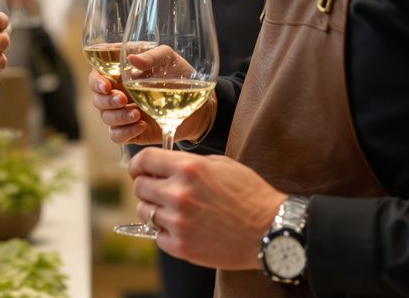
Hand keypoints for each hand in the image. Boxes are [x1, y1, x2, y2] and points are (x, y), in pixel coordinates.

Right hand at [88, 46, 215, 145]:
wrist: (198, 106)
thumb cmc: (180, 76)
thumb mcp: (168, 59)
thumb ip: (151, 56)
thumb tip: (131, 59)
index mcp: (119, 72)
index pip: (96, 76)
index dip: (96, 81)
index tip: (106, 85)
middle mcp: (117, 92)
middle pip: (97, 99)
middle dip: (107, 100)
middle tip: (123, 99)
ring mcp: (123, 112)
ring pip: (105, 117)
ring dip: (118, 116)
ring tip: (137, 114)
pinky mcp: (130, 130)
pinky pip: (117, 135)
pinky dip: (125, 132)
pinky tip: (141, 125)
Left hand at [128, 147, 285, 270]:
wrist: (270, 230)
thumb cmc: (250, 195)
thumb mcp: (221, 164)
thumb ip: (188, 162)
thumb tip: (165, 165)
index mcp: (188, 168)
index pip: (144, 160)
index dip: (138, 164)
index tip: (139, 169)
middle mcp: (179, 194)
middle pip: (139, 187)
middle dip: (147, 187)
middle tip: (160, 191)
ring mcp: (178, 222)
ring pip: (144, 212)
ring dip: (155, 210)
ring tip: (175, 210)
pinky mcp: (182, 246)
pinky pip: (158, 237)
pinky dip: (166, 233)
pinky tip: (184, 228)